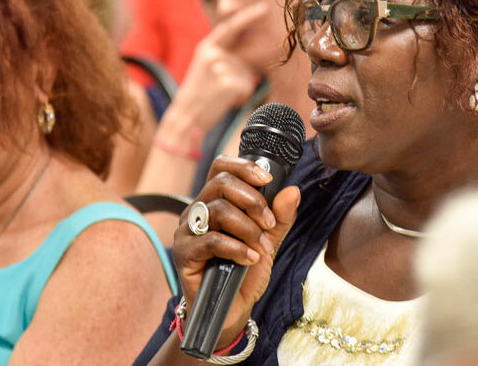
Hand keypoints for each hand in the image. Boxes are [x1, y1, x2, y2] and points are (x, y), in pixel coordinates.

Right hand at [170, 2, 267, 132]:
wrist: (184, 120)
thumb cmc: (198, 96)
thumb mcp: (206, 69)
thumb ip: (225, 57)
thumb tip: (254, 54)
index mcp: (205, 48)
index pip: (230, 27)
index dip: (247, 17)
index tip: (264, 8)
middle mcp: (213, 54)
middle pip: (245, 59)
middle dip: (242, 75)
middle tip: (220, 90)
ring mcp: (220, 68)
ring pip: (247, 75)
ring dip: (240, 87)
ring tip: (219, 95)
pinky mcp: (228, 83)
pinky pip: (248, 87)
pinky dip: (242, 96)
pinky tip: (225, 101)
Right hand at [173, 155, 299, 348]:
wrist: (232, 309)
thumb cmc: (245, 273)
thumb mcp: (269, 240)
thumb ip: (280, 216)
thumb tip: (293, 190)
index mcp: (214, 201)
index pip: (220, 168)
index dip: (243, 167)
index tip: (267, 179)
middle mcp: (197, 211)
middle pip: (220, 183)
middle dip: (252, 200)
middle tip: (269, 222)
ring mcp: (187, 231)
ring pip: (218, 209)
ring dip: (248, 228)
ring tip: (263, 248)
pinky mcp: (183, 253)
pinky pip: (211, 240)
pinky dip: (237, 248)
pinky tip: (250, 258)